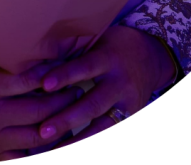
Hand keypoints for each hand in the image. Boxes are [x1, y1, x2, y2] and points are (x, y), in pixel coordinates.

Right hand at [0, 60, 76, 159]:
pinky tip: (56, 134)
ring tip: (71, 109)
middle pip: (37, 109)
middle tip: (76, 87)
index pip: (27, 81)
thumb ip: (3, 62)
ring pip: (36, 135)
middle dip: (61, 99)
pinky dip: (43, 146)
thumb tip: (36, 51)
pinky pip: (25, 153)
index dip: (50, 75)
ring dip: (58, 123)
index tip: (66, 66)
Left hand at [35, 26, 175, 146]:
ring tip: (54, 149)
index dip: (65, 75)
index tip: (45, 85)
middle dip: (67, 118)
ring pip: (102, 126)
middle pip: (92, 104)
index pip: (84, 67)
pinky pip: (109, 133)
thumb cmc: (113, 45)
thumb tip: (38, 58)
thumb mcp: (96, 39)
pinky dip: (90, 142)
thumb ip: (73, 51)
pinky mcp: (130, 117)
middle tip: (44, 130)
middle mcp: (119, 83)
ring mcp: (127, 104)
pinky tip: (70, 150)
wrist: (151, 57)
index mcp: (108, 58)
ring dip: (77, 139)